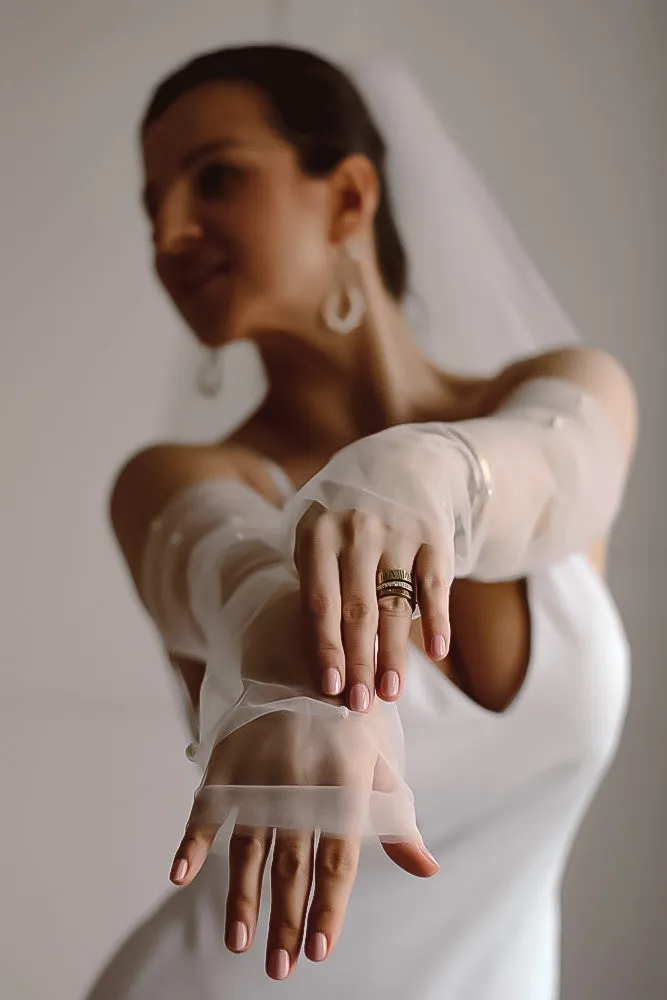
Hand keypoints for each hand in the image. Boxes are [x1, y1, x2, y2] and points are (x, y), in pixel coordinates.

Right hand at [168, 594, 438, 980]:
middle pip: (293, 864)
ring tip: (239, 944)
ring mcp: (259, 770)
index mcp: (345, 780)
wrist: (302, 653)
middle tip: (280, 968)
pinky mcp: (227, 760)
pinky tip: (180, 877)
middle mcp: (301, 780)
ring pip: (249, 848)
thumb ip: (395, 817)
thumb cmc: (350, 716)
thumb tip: (426, 869)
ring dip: (243, 898)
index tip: (319, 949)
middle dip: (286, 920)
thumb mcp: (378, 759)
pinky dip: (191, 842)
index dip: (329, 907)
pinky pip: (205, 808)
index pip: (338, 858)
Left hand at [294, 503, 450, 711]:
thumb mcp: (319, 533)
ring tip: (390, 693)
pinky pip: (434, 584)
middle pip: (358, 611)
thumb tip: (322, 653)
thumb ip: (317, 583)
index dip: (325, 647)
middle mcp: (356, 532)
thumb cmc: (347, 516)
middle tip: (359, 705)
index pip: (320, 602)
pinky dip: (437, 619)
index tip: (330, 688)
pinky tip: (436, 653)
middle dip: (359, 662)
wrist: (402, 462)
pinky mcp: (433, 535)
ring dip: (393, 653)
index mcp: (318, 535)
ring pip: (396, 604)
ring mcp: (397, 533)